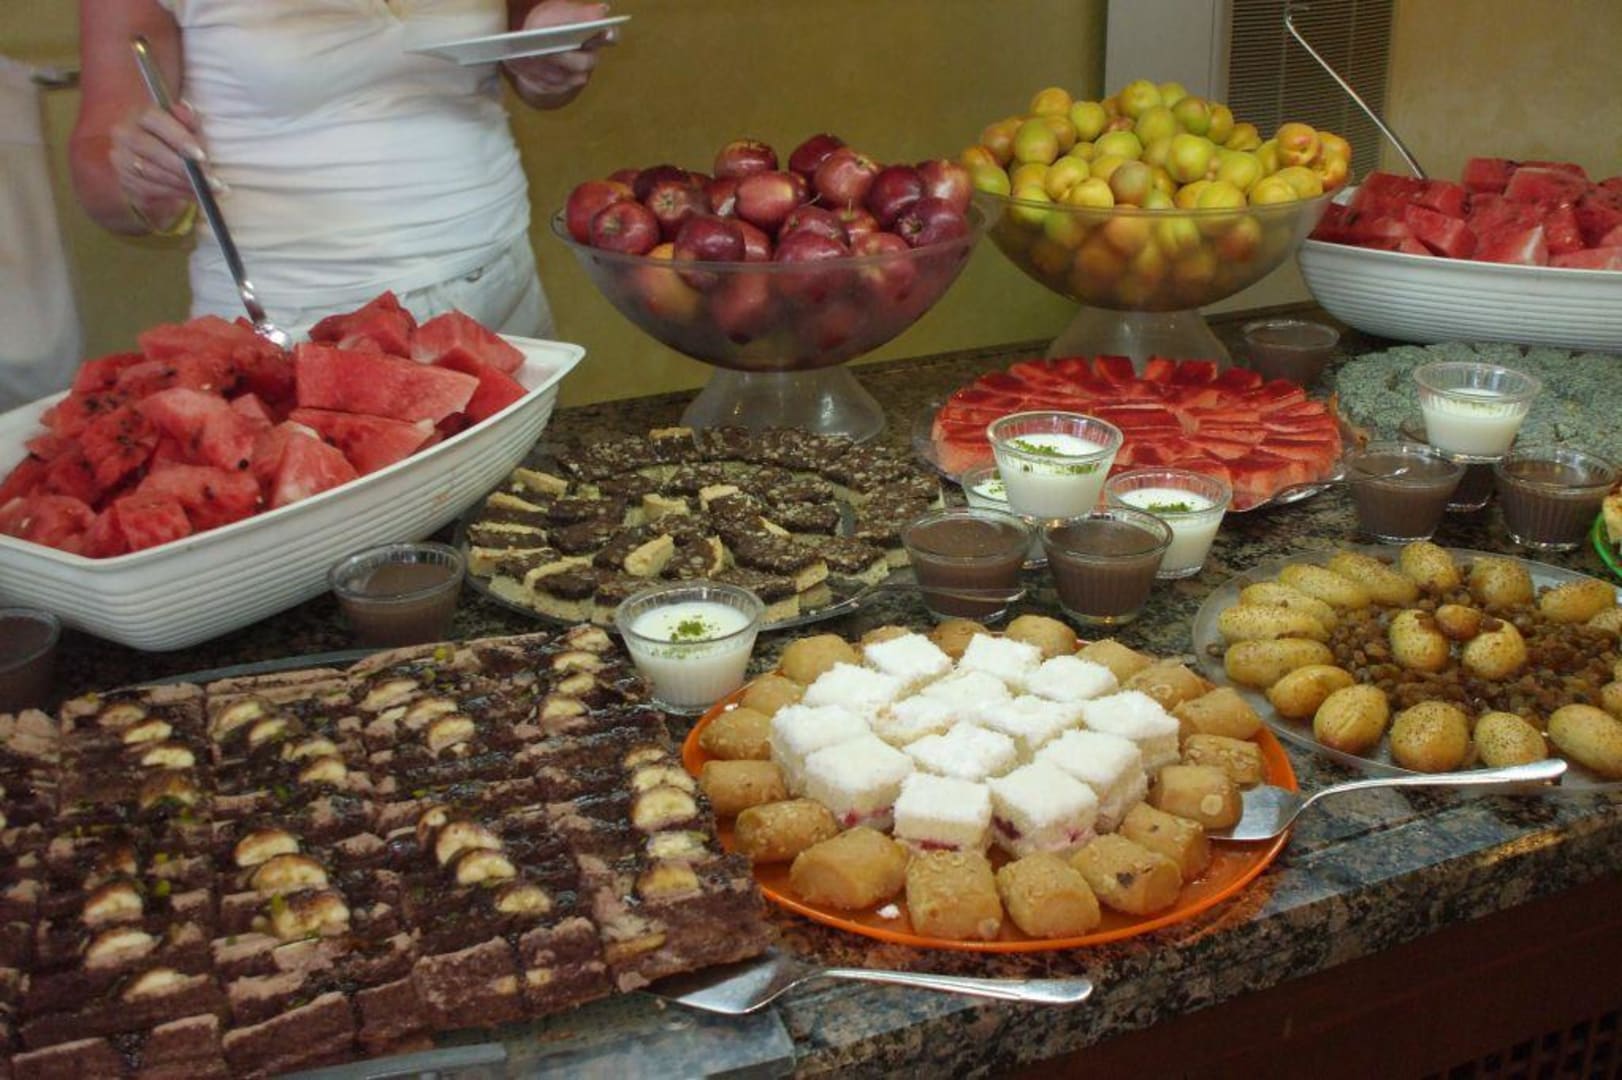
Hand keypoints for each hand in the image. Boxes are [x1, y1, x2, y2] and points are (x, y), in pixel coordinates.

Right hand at [110, 101, 206, 220]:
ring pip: (151, 173)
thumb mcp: (188, 127)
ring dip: (181, 184)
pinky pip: (149, 189)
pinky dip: (174, 194)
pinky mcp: (124, 179)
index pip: (155, 120)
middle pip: (152, 150)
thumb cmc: (176, 139)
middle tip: (208, 180)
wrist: (156, 158)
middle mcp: (124, 134)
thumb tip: (186, 109)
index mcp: (140, 114)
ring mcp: (121, 158)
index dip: (179, 138)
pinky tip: (193, 195)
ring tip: (206, 190)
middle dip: (183, 168)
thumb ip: (189, 120)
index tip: (201, 156)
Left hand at [505, 1, 617, 99]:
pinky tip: (514, 62)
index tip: (605, 32)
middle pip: (582, 63)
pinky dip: (528, 74)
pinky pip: (544, 85)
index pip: (611, 36)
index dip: (609, 36)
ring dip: (541, 68)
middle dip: (563, 58)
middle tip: (545, 50)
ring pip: (561, 78)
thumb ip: (578, 14)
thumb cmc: (551, 23)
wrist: (536, 44)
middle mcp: (589, 60)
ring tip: (522, 56)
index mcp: (594, 37)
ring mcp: (574, 78)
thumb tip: (603, 9)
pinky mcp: (556, 88)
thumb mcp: (560, 13)